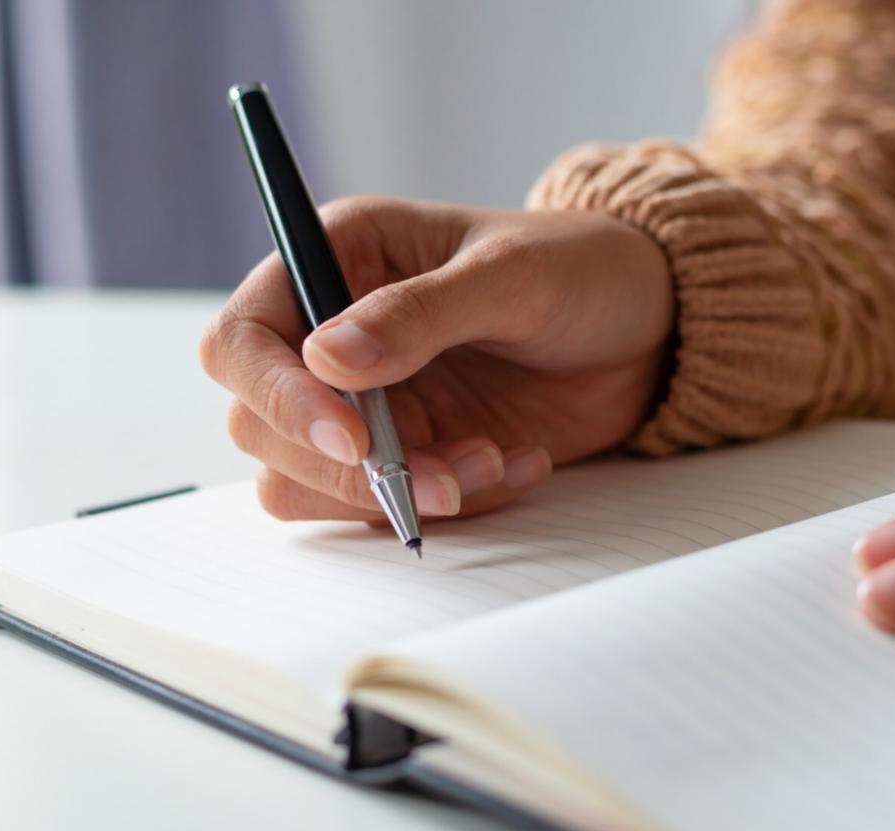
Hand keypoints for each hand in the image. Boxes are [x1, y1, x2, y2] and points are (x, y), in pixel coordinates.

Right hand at [200, 196, 672, 520]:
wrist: (652, 329)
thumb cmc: (585, 271)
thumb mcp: (512, 278)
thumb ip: (419, 313)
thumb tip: (324, 359)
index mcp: (338, 258)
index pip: (242, 338)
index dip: (276, 395)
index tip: (351, 437)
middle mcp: (332, 333)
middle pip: (259, 424)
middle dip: (347, 466)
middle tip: (445, 473)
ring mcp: (363, 402)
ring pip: (308, 483)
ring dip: (395, 494)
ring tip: (493, 463)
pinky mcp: (404, 453)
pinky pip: (382, 508)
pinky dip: (448, 504)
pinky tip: (518, 463)